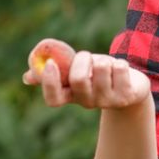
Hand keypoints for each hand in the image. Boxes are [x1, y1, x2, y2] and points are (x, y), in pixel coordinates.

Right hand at [24, 51, 149, 109]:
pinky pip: (120, 68)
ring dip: (104, 59)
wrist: (131, 88)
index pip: (53, 99)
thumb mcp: (76, 72)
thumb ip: (57, 72)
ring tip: (107, 65)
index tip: (50, 63)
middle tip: (87, 56)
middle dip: (83, 59)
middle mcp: (87, 102)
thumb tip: (27, 77)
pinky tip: (121, 71)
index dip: (49, 83)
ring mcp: (107, 101)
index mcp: (70, 97)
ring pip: (101, 68)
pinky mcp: (126, 96)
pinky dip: (120, 62)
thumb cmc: (98, 76)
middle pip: (79, 79)